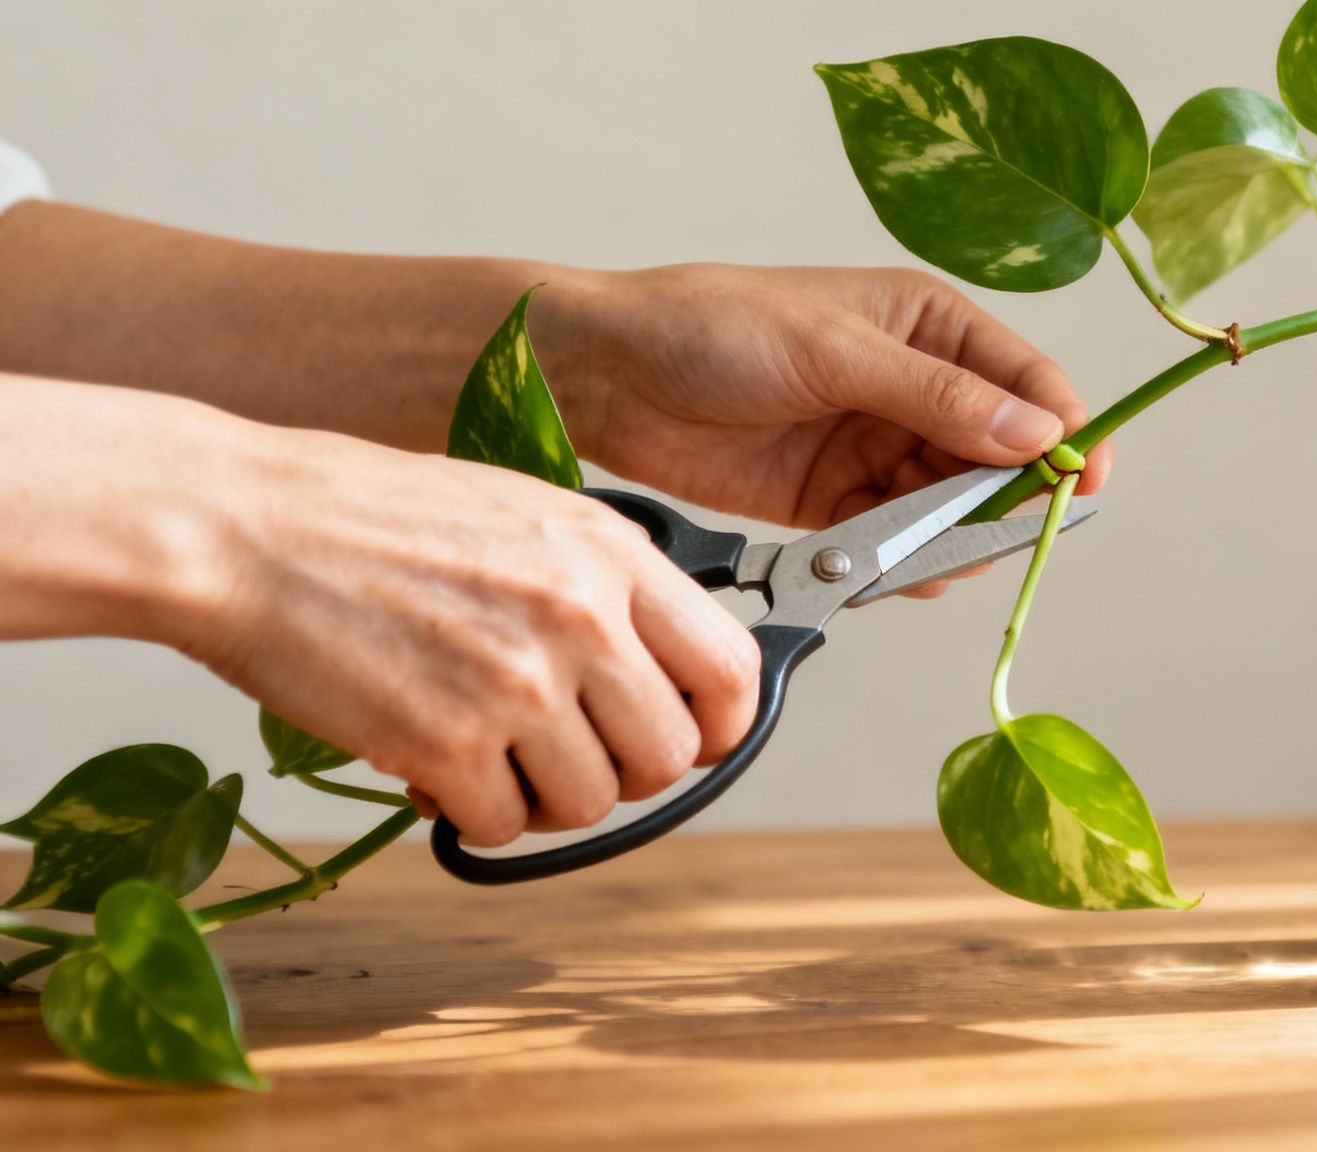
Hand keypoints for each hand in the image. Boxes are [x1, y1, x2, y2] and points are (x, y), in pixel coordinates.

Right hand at [185, 423, 760, 845]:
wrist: (244, 526)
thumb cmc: (370, 518)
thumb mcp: (522, 515)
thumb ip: (601, 586)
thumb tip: (664, 668)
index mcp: (609, 555)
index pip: (730, 669)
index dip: (722, 726)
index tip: (694, 741)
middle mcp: (581, 617)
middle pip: (668, 756)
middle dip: (621, 771)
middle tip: (564, 752)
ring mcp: (517, 681)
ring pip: (590, 802)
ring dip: (541, 797)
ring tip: (487, 752)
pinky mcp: (445, 740)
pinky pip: (499, 823)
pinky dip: (469, 812)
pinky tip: (431, 765)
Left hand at [536, 265, 1111, 581]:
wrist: (605, 376)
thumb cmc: (710, 328)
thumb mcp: (834, 351)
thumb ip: (937, 398)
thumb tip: (1035, 432)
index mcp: (929, 323)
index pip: (1027, 382)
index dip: (1066, 433)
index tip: (1079, 486)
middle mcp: (916, 385)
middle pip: (1000, 455)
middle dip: (1008, 499)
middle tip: (999, 537)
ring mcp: (876, 446)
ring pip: (952, 505)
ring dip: (955, 537)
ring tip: (937, 558)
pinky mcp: (836, 501)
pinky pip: (898, 539)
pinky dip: (908, 561)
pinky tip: (901, 573)